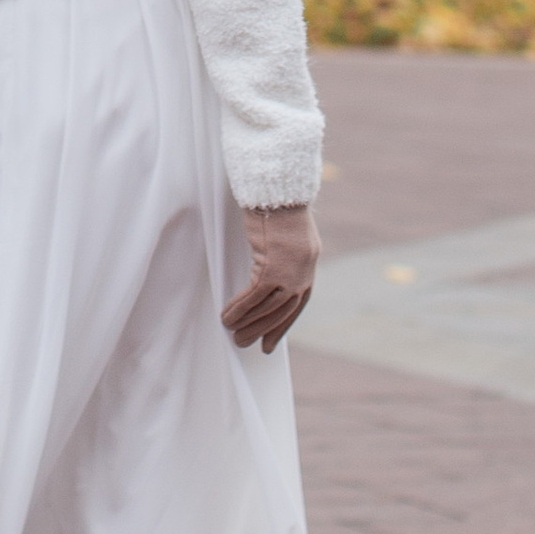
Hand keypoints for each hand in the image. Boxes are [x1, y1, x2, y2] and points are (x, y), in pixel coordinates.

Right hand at [224, 201, 319, 351]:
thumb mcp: (289, 234)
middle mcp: (302, 273)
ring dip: (248, 322)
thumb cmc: (279, 206)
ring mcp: (289, 272)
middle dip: (263, 330)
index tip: (270, 341)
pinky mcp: (272, 267)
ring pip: (267, 307)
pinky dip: (239, 307)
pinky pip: (253, 295)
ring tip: (233, 333)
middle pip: (282, 311)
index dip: (282, 325)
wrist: (280, 190)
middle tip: (245, 343)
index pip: (297, 304)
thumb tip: (271, 272)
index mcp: (308, 265)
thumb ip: (286, 255)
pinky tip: (226, 316)